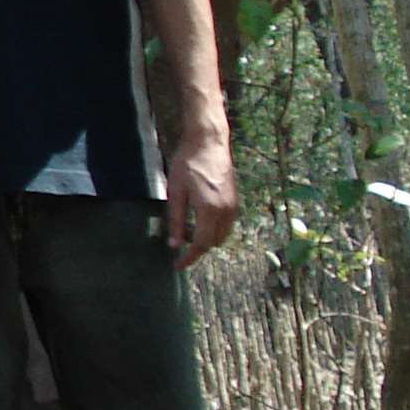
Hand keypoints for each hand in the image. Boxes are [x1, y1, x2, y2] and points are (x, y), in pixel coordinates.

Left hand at [163, 130, 237, 267]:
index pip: (200, 244)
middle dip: (194, 246)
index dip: (188, 258)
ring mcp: (234, 207)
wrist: (208, 143)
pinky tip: (197, 216)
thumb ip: (174, 220)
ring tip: (185, 224)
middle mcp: (226, 211)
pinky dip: (212, 228)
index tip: (177, 266)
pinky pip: (225, 225)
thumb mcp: (175, 192)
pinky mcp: (236, 202)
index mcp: (209, 210)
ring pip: (220, 236)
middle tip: (176, 237)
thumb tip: (173, 245)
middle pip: (212, 243)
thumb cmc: (187, 164)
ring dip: (204, 237)